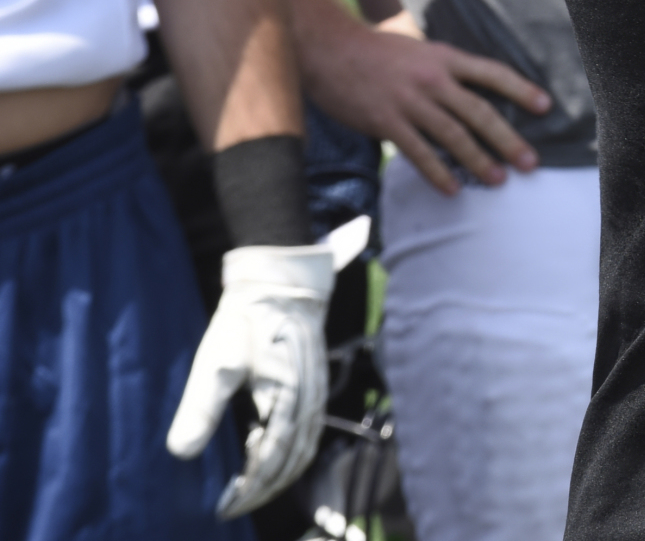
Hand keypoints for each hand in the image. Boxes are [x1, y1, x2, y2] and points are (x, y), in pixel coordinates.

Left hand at [167, 215, 369, 516]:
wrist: (281, 283)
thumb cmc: (244, 322)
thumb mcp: (215, 363)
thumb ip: (200, 408)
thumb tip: (182, 453)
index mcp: (286, 400)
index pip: (272, 459)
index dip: (250, 489)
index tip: (225, 506)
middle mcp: (308, 401)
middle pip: (294, 459)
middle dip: (266, 489)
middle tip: (236, 506)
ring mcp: (317, 392)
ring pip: (307, 447)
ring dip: (283, 474)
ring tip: (256, 490)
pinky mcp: (316, 384)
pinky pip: (312, 431)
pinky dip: (296, 454)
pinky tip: (278, 456)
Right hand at [303, 11, 551, 193]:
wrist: (330, 49)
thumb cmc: (376, 50)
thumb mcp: (420, 48)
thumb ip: (446, 67)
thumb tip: (470, 88)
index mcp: (446, 58)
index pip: (493, 73)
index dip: (521, 89)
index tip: (545, 106)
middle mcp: (433, 79)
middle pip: (480, 112)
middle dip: (508, 139)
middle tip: (530, 162)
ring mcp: (410, 101)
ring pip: (453, 135)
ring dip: (478, 160)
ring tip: (498, 180)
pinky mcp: (386, 121)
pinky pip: (418, 152)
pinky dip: (437, 172)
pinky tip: (452, 189)